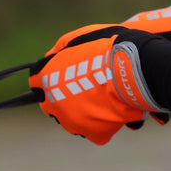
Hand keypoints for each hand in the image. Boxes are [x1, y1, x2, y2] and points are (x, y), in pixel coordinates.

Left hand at [29, 25, 166, 145]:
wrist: (133, 68)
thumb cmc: (108, 47)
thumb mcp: (79, 38)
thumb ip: (61, 50)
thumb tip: (53, 57)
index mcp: (46, 78)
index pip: (37, 82)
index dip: (51, 77)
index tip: (63, 74)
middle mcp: (54, 103)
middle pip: (52, 105)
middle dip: (65, 97)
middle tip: (87, 86)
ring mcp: (73, 121)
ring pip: (73, 119)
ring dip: (83, 110)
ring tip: (103, 96)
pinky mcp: (93, 133)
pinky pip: (95, 130)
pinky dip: (103, 122)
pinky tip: (114, 108)